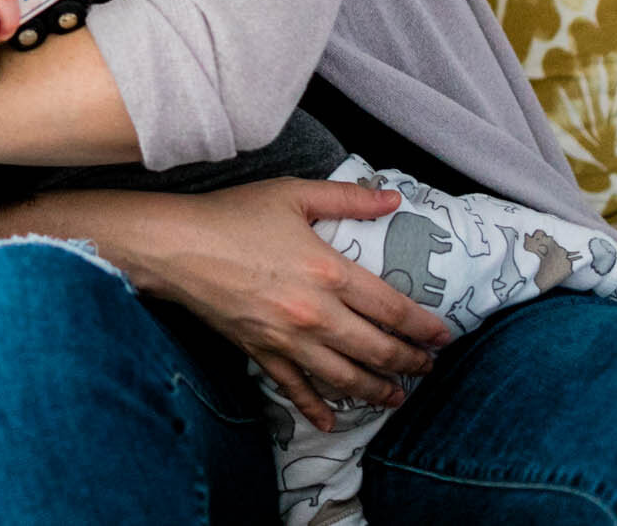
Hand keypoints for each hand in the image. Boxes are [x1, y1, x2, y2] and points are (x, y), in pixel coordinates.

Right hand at [139, 179, 453, 430]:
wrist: (175, 246)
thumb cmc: (231, 215)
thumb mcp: (292, 194)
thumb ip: (347, 199)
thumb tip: (393, 199)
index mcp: (329, 272)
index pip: (393, 308)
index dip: (424, 327)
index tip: (442, 336)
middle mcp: (315, 314)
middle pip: (377, 350)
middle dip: (410, 363)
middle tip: (427, 368)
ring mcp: (287, 339)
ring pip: (345, 377)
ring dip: (377, 391)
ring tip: (397, 397)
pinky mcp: (260, 351)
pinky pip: (295, 387)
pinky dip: (315, 408)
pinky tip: (330, 421)